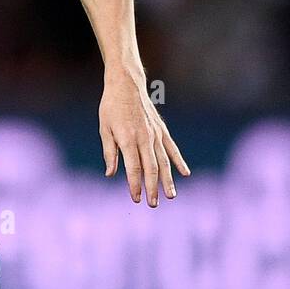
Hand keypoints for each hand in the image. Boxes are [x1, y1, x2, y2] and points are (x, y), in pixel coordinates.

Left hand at [99, 69, 189, 205]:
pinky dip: (179, 161)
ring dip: (167, 180)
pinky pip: (172, 148)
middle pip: (151, 168)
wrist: (126, 85)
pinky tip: (185, 174)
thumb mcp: (104, 129)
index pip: (133, 168)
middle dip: (152, 188)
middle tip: (152, 204)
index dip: (135, 184)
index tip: (136, 198)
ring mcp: (155, 134)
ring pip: (164, 161)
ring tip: (171, 196)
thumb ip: (110, 152)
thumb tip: (111, 174)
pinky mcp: (161, 130)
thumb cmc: (111, 108)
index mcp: (128, 139)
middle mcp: (144, 138)